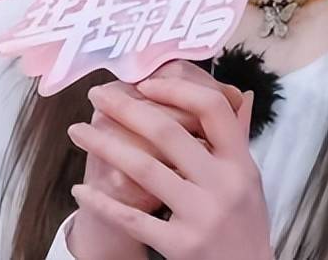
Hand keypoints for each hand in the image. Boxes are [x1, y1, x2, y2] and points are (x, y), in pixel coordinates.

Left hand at [67, 70, 272, 259]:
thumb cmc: (245, 224)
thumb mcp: (249, 179)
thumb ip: (238, 139)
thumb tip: (240, 95)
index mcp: (240, 162)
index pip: (212, 109)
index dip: (176, 90)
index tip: (145, 84)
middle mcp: (223, 184)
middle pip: (168, 133)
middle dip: (126, 108)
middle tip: (97, 95)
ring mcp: (202, 215)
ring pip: (144, 169)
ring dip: (104, 146)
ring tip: (77, 131)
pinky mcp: (182, 246)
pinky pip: (134, 219)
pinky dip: (103, 203)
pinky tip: (80, 190)